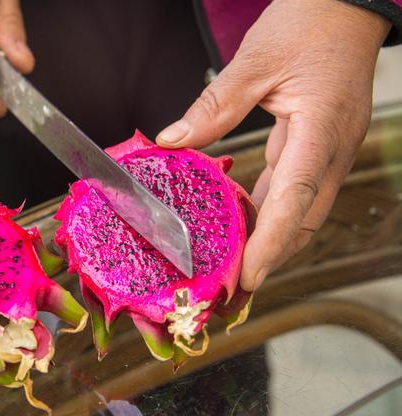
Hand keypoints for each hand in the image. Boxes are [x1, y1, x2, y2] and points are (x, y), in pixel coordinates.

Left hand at [155, 0, 390, 290]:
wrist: (345, 7)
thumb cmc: (308, 25)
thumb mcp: (255, 61)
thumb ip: (215, 106)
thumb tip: (174, 141)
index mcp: (321, 130)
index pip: (294, 200)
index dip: (270, 245)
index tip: (248, 278)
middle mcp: (331, 150)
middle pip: (302, 219)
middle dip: (270, 256)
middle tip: (230, 284)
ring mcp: (329, 151)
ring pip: (300, 210)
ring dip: (268, 238)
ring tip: (230, 261)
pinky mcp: (319, 147)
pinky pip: (294, 189)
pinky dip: (268, 210)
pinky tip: (240, 218)